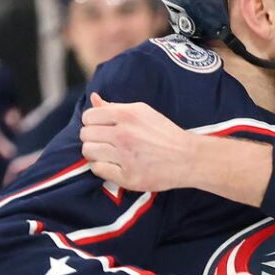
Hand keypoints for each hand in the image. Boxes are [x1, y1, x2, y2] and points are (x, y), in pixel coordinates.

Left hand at [81, 94, 204, 192]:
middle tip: (106, 142)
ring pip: (88, 152)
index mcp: (127, 115)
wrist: (188, 158)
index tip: (101, 128)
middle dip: (93, 138)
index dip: (92, 122)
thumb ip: (115, 107)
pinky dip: (102, 168)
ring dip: (95, 153)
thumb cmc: (165, 134)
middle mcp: (124, 134)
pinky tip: (114, 165)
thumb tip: (93, 98)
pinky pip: (98, 169)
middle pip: (86, 134)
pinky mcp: (128, 176)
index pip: (89, 116)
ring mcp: (125, 156)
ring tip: (108, 154)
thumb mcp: (143, 112)